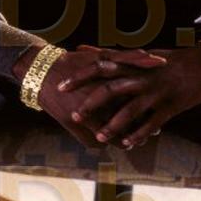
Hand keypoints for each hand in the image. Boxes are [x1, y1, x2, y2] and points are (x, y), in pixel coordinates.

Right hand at [12, 46, 167, 148]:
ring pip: (113, 138)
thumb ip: (131, 58)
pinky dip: (104, 143)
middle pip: (129, 125)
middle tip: (151, 132)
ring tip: (132, 142)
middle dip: (141, 131)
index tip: (158, 115)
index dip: (151, 113)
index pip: (139, 104)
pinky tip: (109, 141)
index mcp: (111, 85)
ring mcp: (86, 117)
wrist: (41, 73)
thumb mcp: (102, 57)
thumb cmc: (74, 62)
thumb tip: (158, 59)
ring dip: (124, 141)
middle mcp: (100, 103)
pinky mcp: (74, 126)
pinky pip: (94, 143)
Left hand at [61, 46, 200, 149]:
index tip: (60, 87)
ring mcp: (156, 91)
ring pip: (130, 110)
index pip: (99, 68)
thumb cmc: (168, 59)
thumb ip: (109, 53)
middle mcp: (141, 76)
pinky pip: (152, 122)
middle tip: (74, 117)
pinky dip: (139, 133)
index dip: (79, 77)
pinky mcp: (171, 105)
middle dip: (90, 104)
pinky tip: (128, 143)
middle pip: (110, 89)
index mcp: (132, 64)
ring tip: (99, 137)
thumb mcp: (138, 54)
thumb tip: (83, 48)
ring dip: (113, 125)